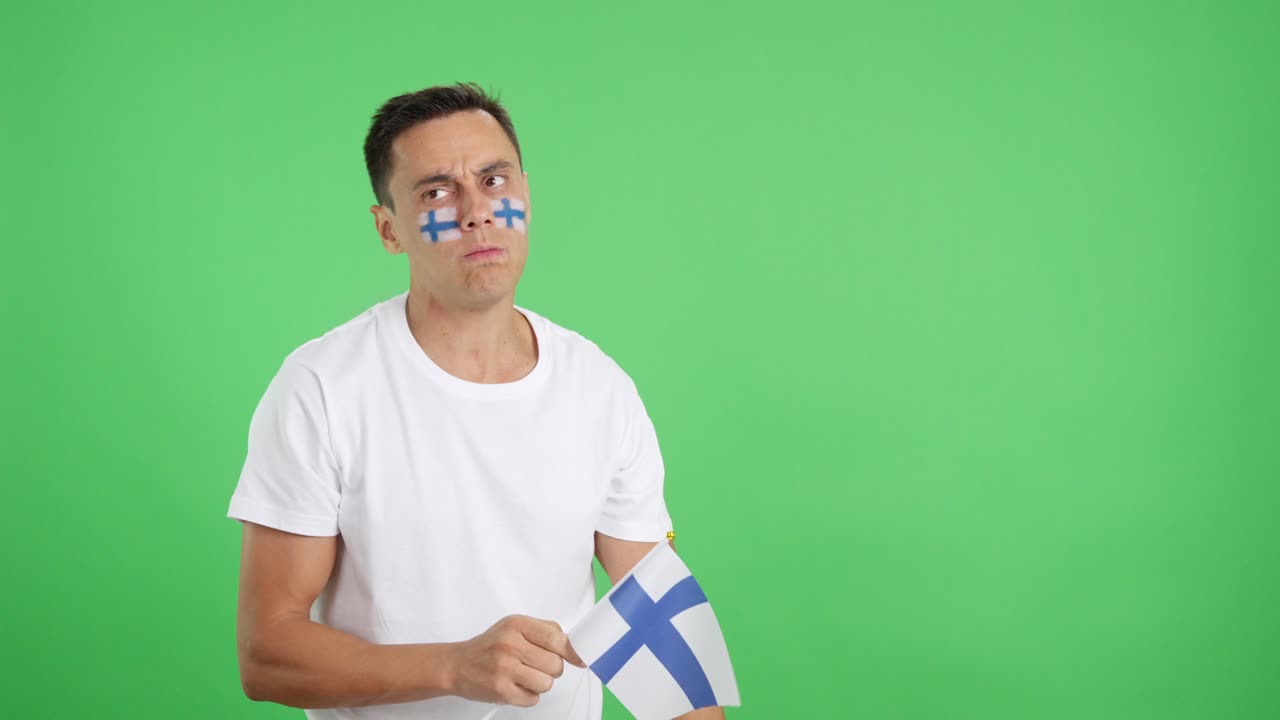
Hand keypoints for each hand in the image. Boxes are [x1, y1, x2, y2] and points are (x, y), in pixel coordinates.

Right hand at [447, 614, 587, 707]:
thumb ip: (544, 631)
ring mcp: (505, 668)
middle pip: (555, 664)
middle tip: (536, 665)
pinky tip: (515, 685)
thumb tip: (573, 648)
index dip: (572, 652)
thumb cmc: (490, 645)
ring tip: (524, 676)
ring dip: (540, 683)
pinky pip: (533, 699)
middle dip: (551, 668)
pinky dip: (528, 695)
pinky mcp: (501, 690)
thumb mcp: (515, 626)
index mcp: (517, 625)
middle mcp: (510, 645)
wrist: (457, 664)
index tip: (578, 659)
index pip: (557, 639)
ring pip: (546, 684)